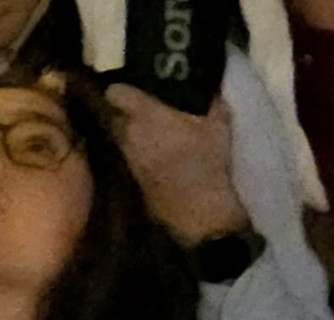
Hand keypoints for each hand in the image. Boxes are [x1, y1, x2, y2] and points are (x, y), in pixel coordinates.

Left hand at [105, 85, 247, 247]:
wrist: (199, 216)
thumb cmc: (208, 165)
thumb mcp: (219, 128)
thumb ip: (212, 103)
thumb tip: (213, 90)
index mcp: (145, 116)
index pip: (116, 93)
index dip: (121, 89)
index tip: (131, 88)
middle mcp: (129, 136)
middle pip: (114, 117)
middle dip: (124, 114)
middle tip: (142, 111)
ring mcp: (128, 161)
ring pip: (120, 141)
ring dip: (130, 137)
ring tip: (147, 134)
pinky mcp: (132, 183)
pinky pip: (129, 161)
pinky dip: (136, 157)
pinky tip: (152, 158)